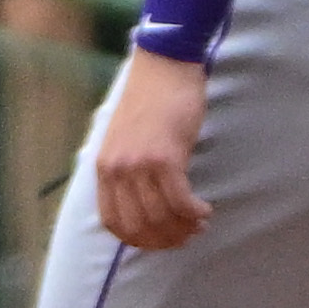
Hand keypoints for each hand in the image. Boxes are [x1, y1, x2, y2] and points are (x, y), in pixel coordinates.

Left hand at [94, 49, 214, 249]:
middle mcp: (117, 170)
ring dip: (183, 227)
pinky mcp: (165, 158)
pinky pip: (179, 200)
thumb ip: (128, 168)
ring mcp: (139, 165)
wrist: (164, 67)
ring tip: (199, 224)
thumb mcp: (127, 138)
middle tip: (186, 236)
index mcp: (104, 167)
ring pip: (161, 216)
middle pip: (139, 225)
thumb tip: (144, 200)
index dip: (139, 239)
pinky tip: (204, 210)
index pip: (114, 222)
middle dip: (165, 239)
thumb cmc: (151, 100)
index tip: (160, 240)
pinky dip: (194, 212)